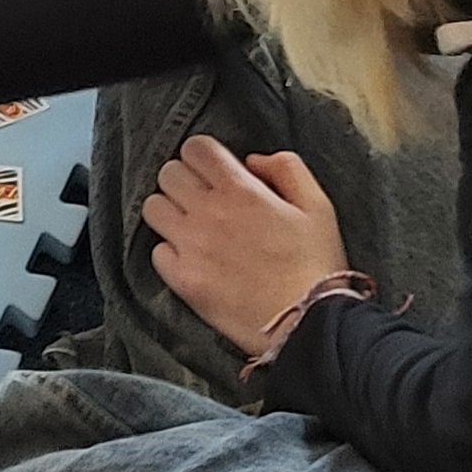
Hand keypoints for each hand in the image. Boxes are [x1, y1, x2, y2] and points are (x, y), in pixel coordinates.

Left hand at [138, 134, 350, 351]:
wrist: (308, 323)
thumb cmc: (316, 267)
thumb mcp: (318, 206)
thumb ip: (287, 169)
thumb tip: (252, 160)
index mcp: (241, 191)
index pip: (196, 148)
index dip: (204, 155)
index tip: (214, 170)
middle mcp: (209, 213)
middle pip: (169, 173)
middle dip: (185, 179)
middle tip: (203, 197)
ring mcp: (192, 247)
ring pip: (153, 208)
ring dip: (170, 211)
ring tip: (191, 225)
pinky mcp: (183, 280)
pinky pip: (156, 252)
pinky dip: (170, 251)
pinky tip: (192, 258)